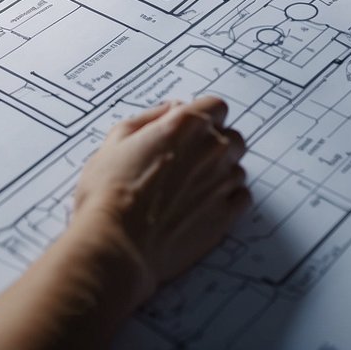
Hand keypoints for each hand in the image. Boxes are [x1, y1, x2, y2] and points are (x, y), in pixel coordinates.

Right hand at [72, 96, 250, 304]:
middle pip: (232, 136)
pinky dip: (228, 198)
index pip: (216, 106)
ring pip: (237, 167)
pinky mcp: (226, 215)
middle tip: (187, 161)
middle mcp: (212, 149)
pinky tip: (202, 205)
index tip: (188, 130)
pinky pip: (242, 196)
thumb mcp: (116, 139)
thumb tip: (169, 110)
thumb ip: (148, 118)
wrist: (117, 243)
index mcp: (186, 124)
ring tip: (190, 188)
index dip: (202, 117)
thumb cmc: (109, 192)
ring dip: (220, 172)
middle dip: (214, 144)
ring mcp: (222, 182)